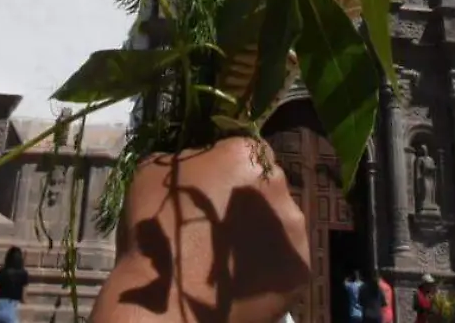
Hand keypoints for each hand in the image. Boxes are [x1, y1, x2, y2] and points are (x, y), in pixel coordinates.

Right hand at [92, 136, 309, 322]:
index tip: (213, 188)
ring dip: (262, 232)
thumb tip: (202, 160)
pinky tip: (243, 278)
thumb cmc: (156, 233)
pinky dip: (269, 265)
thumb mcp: (153, 173)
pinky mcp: (301, 267)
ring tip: (232, 257)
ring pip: (280, 220)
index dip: (229, 168)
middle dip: (249, 199)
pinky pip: (285, 257)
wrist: (169, 303)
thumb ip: (187, 158)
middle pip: (267, 184)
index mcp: (244, 155)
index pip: (246, 150)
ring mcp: (294, 227)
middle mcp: (278, 184)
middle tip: (221, 226)